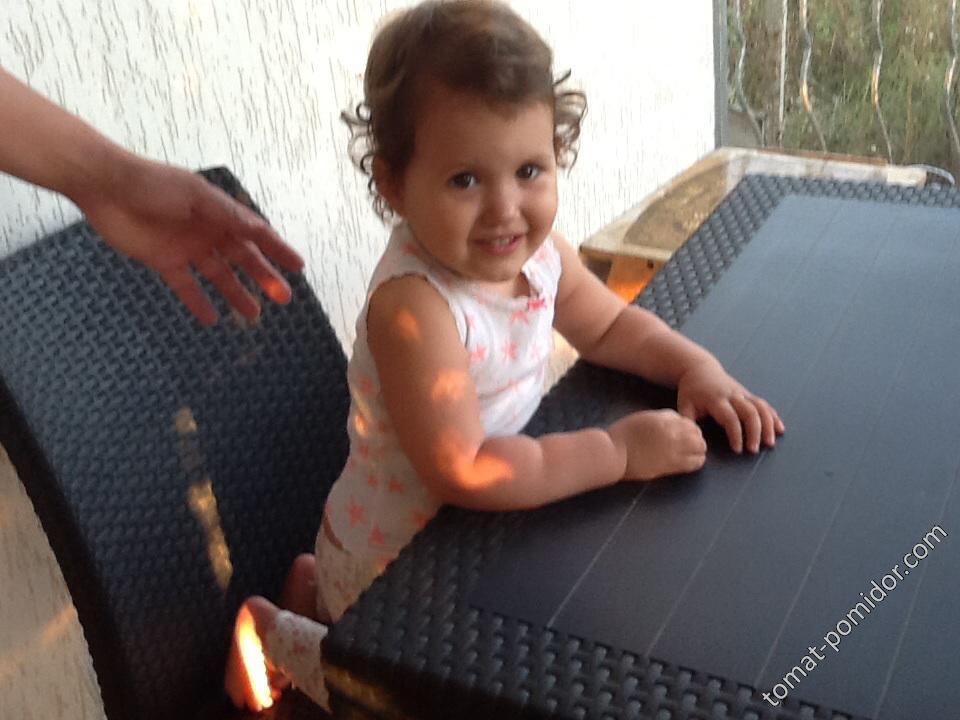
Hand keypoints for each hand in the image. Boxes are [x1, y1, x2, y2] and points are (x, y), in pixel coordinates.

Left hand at [72, 152, 303, 325]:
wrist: (106, 187)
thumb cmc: (153, 184)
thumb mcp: (196, 197)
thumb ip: (228, 216)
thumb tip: (260, 230)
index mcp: (220, 212)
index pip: (257, 234)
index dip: (278, 250)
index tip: (298, 267)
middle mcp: (208, 231)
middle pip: (242, 258)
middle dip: (264, 277)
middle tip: (282, 298)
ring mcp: (187, 248)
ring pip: (219, 276)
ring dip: (236, 294)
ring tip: (253, 315)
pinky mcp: (163, 261)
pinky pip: (186, 286)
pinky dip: (198, 302)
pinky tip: (212, 319)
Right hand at [607, 409, 706, 480]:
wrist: (613, 454)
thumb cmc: (623, 434)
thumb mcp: (644, 417)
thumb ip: (663, 418)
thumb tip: (677, 421)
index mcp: (664, 421)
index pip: (688, 422)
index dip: (688, 428)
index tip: (684, 433)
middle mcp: (672, 434)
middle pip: (697, 434)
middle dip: (696, 437)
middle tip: (689, 443)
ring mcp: (673, 451)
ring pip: (700, 448)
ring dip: (698, 449)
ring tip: (691, 453)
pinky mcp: (671, 466)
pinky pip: (694, 464)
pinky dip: (696, 461)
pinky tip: (690, 461)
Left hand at [676, 360, 784, 453]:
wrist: (699, 369)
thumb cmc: (691, 391)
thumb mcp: (683, 404)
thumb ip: (687, 422)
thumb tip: (693, 440)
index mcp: (716, 399)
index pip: (730, 418)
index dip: (736, 434)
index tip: (737, 450)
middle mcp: (732, 395)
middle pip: (750, 412)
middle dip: (755, 432)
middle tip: (754, 450)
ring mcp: (743, 393)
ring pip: (761, 407)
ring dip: (768, 425)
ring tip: (770, 443)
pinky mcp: (748, 393)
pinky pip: (764, 404)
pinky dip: (773, 416)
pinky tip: (780, 429)